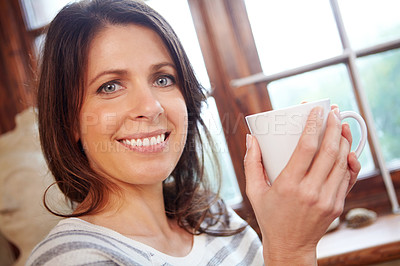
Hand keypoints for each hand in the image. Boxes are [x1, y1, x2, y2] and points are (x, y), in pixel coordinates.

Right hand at [244, 106, 360, 264]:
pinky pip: (347, 177)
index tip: (316, 111)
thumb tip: (251, 139)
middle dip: (332, 127)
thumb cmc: (270, 216)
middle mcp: (311, 191)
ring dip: (343, 140)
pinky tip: (346, 148)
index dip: (313, 126)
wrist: (290, 245)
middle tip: (332, 112)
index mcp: (288, 185)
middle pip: (328, 151)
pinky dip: (349, 160)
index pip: (306, 148)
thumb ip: (251, 163)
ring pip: (341, 162)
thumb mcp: (254, 191)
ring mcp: (327, 199)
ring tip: (340, 125)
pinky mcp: (337, 204)